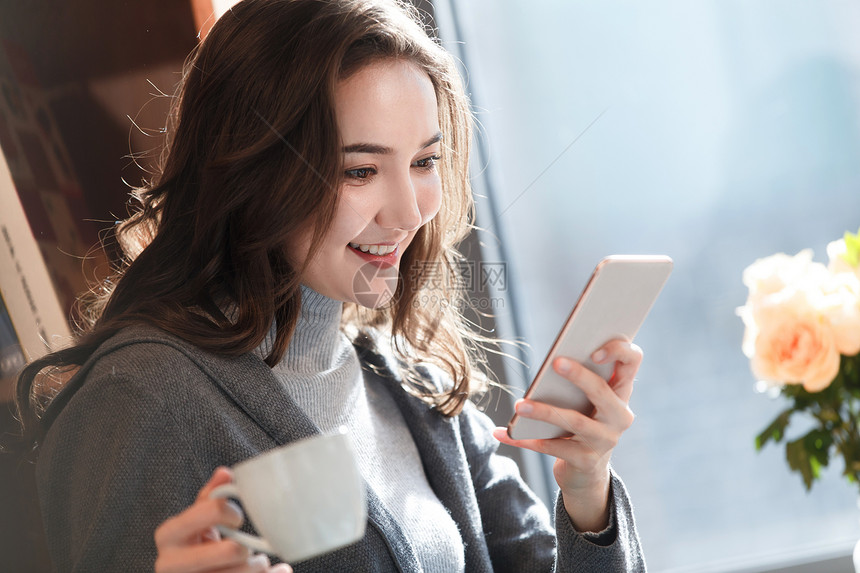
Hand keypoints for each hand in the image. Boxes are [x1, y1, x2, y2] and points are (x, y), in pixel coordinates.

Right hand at [154, 467, 292, 572]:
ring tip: (257, 563)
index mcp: (169, 534)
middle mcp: (169, 563)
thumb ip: (209, 498)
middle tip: (248, 549)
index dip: (232, 513)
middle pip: (232, 551)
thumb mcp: (195, 520)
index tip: (237, 519)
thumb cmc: (193, 545)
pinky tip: (277, 571)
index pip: (213, 511)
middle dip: (247, 549)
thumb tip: (225, 473)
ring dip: (258, 566)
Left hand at [493, 339, 641, 531]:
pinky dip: (525, 440)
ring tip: (518, 405)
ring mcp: (605, 440)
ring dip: (543, 412)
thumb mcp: (587, 400)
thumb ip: (579, 377)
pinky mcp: (585, 460)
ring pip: (573, 420)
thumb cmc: (583, 421)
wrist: (586, 471)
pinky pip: (552, 447)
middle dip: (579, 375)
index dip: (618, 351)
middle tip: (555, 363)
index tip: (594, 350)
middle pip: (601, 391)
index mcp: (622, 391)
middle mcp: (619, 415)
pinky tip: (503, 433)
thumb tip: (553, 359)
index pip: (632, 361)